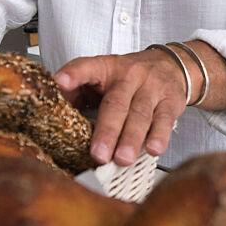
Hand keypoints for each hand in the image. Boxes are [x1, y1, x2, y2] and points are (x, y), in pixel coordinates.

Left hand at [53, 48, 188, 165]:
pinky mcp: (170, 102)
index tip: (60, 82)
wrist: (171, 65)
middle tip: (98, 154)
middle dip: (107, 131)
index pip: (87, 66)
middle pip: (116, 103)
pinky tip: (152, 149)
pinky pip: (164, 120)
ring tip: (122, 160)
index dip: (74, 74)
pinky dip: (159, 136)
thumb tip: (54, 116)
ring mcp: (152, 88)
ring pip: (141, 115)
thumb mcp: (104, 77)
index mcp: (106, 68)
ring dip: (131, 139)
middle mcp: (129, 76)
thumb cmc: (129, 78)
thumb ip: (80, 92)